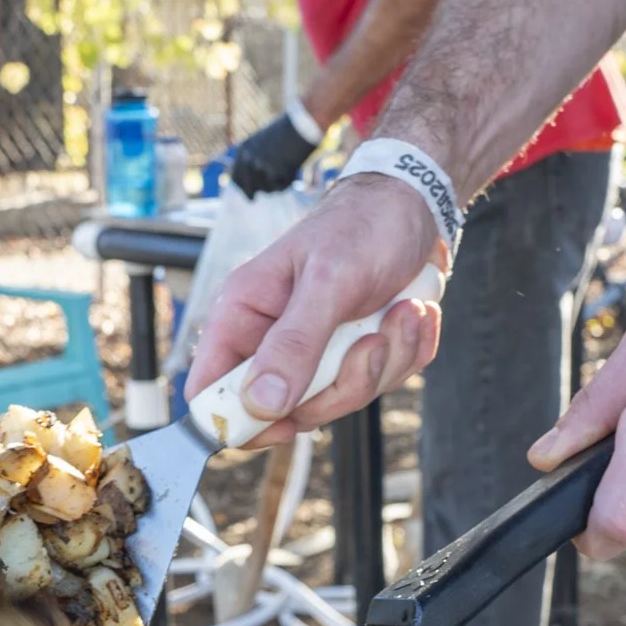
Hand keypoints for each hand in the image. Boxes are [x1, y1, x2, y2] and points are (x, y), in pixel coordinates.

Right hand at [186, 173, 446, 447]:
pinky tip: (413, 311)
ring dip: (387, 360)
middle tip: (372, 338)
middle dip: (343, 383)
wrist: (416, 203)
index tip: (286, 421)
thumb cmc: (363, 224)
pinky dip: (407, 351)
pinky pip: (382, 383)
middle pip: (288, 411)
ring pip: (342, 400)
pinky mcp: (358, 354)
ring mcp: (318, 352)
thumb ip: (293, 343)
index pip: (208, 393)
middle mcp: (274, 340)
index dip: (236, 420)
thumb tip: (260, 403)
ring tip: (402, 310)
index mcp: (243, 316)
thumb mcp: (328, 280)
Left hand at [229, 113, 319, 195]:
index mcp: (244, 150)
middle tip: (257, 199)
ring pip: (267, 189)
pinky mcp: (274, 172)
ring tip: (287, 170)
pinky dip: (288, 182)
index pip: (235, 178)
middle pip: (248, 189)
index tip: (250, 195)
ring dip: (276, 185)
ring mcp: (260, 166)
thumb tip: (250, 182)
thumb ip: (254, 159)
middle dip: (255, 194)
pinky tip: (294, 169)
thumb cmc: (288, 132)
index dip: (243, 188)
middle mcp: (249, 159)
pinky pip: (281, 187)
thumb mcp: (264, 142)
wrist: (302, 125)